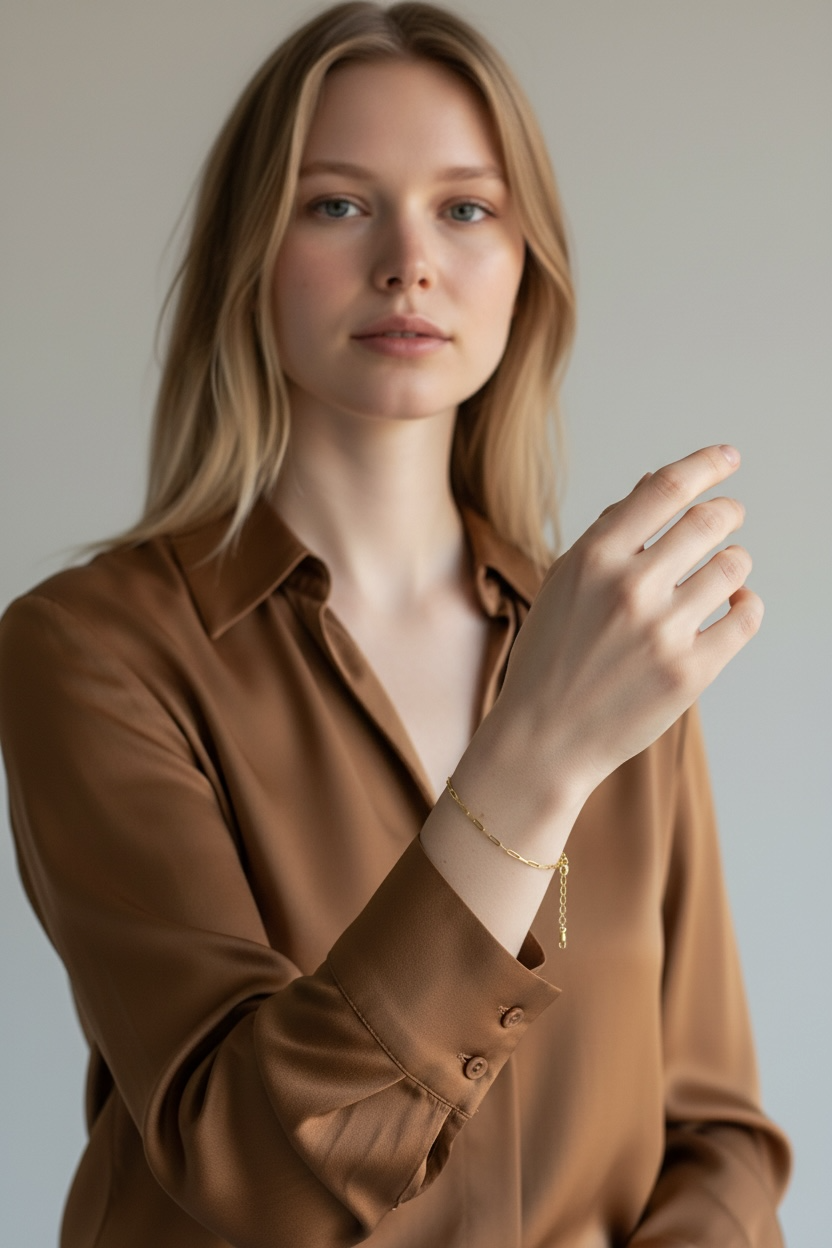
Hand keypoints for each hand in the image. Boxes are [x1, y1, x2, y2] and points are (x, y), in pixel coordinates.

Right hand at [493, 445, 761, 805]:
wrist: (542, 738)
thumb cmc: (551, 656)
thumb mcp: (564, 583)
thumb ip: (610, 532)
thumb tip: (656, 483)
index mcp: (593, 558)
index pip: (666, 488)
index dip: (707, 464)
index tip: (729, 457)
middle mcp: (629, 588)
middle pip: (709, 521)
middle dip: (728, 512)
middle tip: (729, 517)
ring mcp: (662, 632)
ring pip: (733, 567)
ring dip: (735, 562)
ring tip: (723, 572)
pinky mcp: (690, 673)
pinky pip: (746, 618)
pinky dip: (748, 604)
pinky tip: (735, 605)